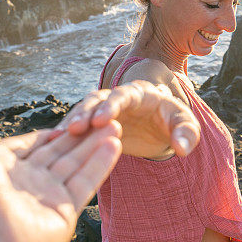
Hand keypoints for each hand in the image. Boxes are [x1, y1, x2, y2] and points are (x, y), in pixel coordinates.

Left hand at [0, 79, 122, 241]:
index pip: (26, 147)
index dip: (45, 134)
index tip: (66, 122)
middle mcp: (17, 187)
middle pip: (55, 155)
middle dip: (78, 137)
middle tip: (101, 118)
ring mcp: (40, 203)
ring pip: (73, 166)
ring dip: (94, 144)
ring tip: (115, 123)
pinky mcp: (62, 216)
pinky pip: (86, 183)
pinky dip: (101, 162)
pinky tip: (115, 141)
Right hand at [52, 80, 200, 158]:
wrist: (160, 127)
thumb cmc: (174, 123)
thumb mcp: (186, 126)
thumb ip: (187, 134)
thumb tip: (181, 148)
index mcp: (141, 93)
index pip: (124, 94)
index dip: (112, 105)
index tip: (102, 120)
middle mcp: (118, 97)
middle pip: (98, 99)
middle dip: (86, 112)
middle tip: (75, 128)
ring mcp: (104, 108)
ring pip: (84, 110)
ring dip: (73, 121)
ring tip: (60, 136)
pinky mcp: (95, 123)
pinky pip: (79, 124)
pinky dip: (68, 131)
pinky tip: (54, 143)